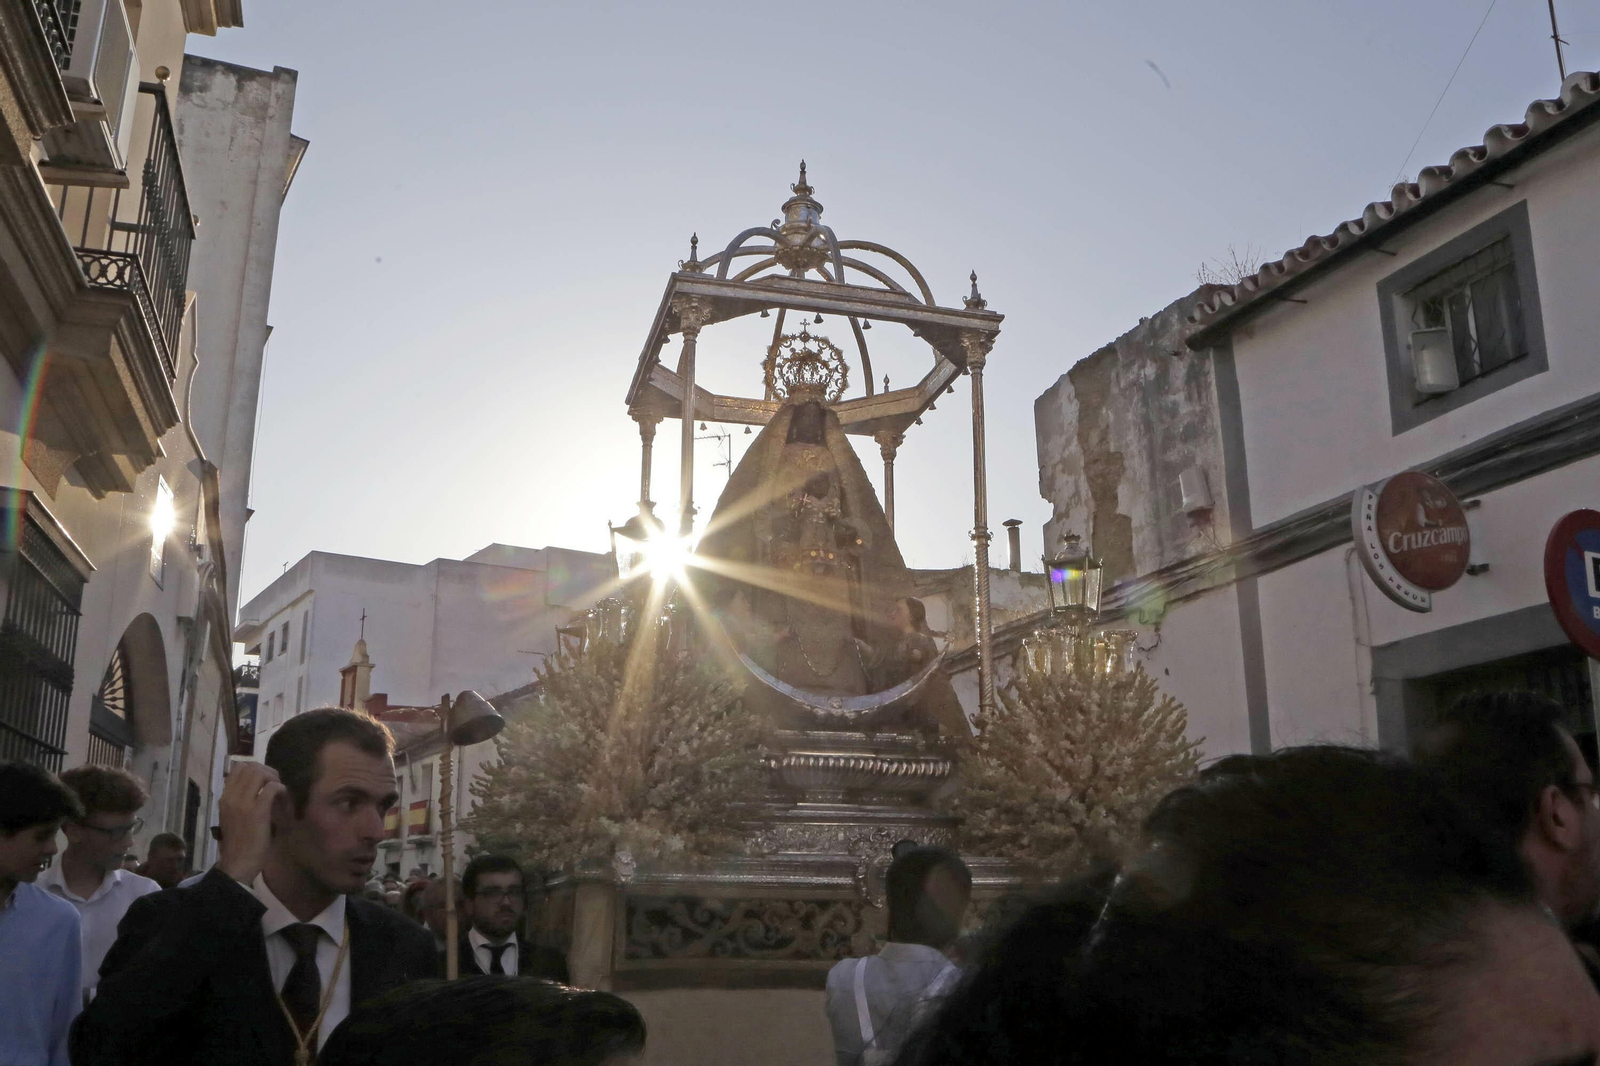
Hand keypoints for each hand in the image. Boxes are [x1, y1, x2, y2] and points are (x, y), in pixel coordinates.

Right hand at [216, 763, 284, 884]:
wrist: (238, 863)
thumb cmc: (239, 842)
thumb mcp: (232, 816)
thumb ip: (239, 800)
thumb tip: (257, 784)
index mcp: (224, 798)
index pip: (238, 768)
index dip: (256, 768)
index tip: (265, 780)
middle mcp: (231, 797)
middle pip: (251, 767)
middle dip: (268, 771)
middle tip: (276, 784)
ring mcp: (243, 803)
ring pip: (260, 773)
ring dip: (274, 778)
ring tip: (279, 791)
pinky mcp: (257, 812)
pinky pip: (271, 788)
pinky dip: (281, 789)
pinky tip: (283, 798)